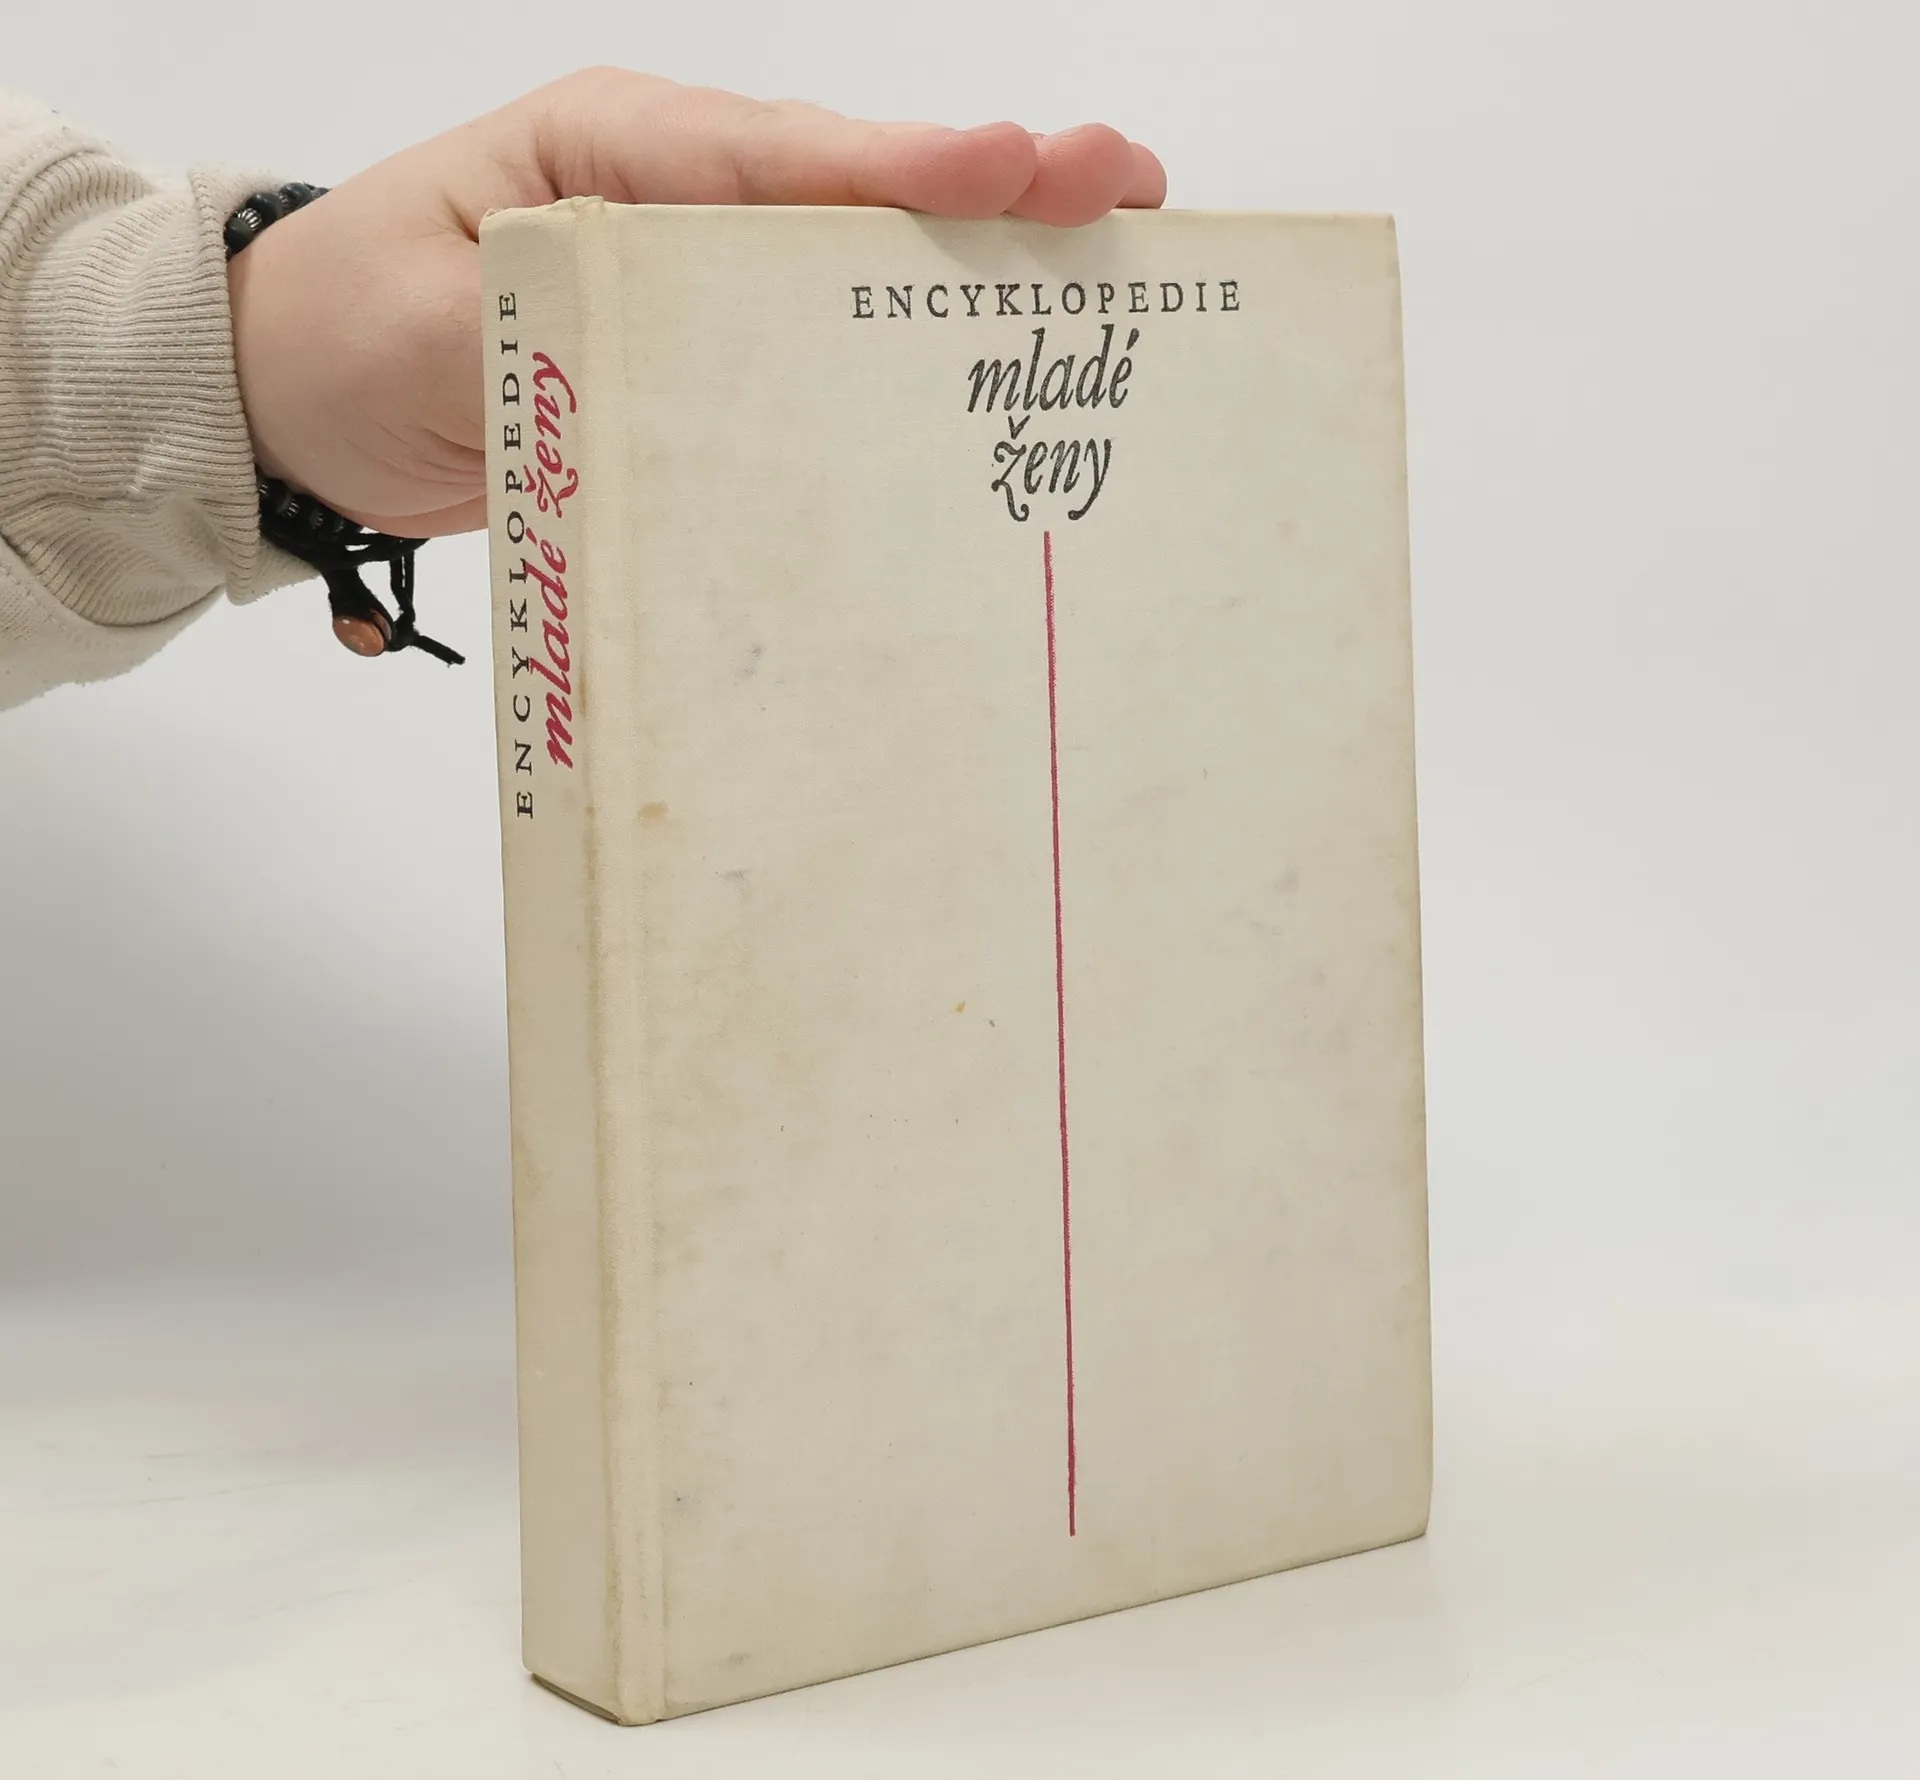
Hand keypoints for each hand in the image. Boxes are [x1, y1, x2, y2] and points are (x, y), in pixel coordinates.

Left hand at [227, 69, 1166, 537]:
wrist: (288, 402)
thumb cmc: (345, 332)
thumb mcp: (442, 322)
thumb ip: (568, 328)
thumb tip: (702, 373)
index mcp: (615, 151)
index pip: (781, 154)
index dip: (905, 170)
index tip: (1017, 173)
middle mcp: (674, 200)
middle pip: (855, 194)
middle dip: (993, 194)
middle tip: (1128, 193)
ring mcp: (694, 282)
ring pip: (854, 268)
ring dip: (972, 275)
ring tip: (1102, 275)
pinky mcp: (697, 363)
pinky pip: (811, 354)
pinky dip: (897, 360)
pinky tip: (974, 383)